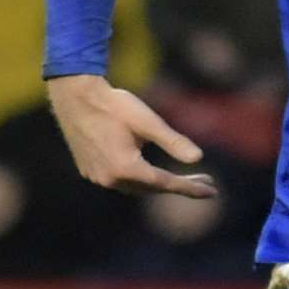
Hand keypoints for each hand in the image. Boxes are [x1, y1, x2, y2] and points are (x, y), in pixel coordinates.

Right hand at [46, 74, 216, 197]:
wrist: (75, 97)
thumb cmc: (114, 105)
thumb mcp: (148, 122)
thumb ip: (173, 141)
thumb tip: (198, 158)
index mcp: (125, 168)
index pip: (165, 183)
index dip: (191, 187)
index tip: (212, 192)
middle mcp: (110, 178)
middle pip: (152, 188)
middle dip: (181, 186)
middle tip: (207, 182)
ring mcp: (97, 176)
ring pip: (136, 187)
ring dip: (160, 184)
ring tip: (185, 178)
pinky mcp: (90, 170)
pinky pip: (122, 181)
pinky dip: (142, 179)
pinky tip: (152, 171)